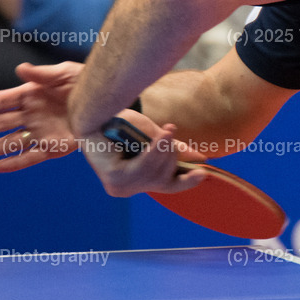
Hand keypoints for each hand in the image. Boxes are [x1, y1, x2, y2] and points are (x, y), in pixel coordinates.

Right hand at [0, 62, 82, 171]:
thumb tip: (20, 69)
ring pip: (11, 142)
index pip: (2, 101)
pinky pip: (31, 156)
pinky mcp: (54, 147)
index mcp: (31, 94)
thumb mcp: (66, 73)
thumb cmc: (86, 83)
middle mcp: (32, 114)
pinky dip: (15, 163)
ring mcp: (41, 132)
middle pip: (1, 123)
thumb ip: (42, 74)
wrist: (108, 103)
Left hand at [80, 110, 207, 196]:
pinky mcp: (115, 177)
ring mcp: (118, 186)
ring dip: (164, 149)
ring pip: (157, 174)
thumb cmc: (121, 122)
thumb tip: (200, 158)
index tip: (203, 172)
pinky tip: (164, 134)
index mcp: (135, 182)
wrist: (97, 111)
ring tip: (167, 129)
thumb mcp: (153, 137)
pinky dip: (156, 149)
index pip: (166, 186)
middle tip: (169, 131)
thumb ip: (172, 150)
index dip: (185, 182)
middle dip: (172, 155)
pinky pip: (146, 166)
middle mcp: (125, 189)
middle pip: (165, 179)